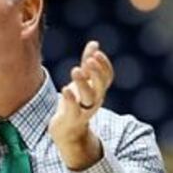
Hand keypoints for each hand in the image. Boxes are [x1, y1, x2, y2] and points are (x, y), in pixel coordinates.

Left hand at [48, 41, 113, 169]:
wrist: (67, 129)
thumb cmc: (76, 101)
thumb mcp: (82, 81)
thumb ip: (87, 64)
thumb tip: (94, 44)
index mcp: (98, 90)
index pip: (107, 76)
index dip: (104, 65)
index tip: (95, 53)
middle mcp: (95, 99)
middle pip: (101, 86)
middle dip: (97, 72)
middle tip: (88, 61)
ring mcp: (85, 110)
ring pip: (89, 97)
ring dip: (83, 83)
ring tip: (75, 70)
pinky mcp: (72, 118)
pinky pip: (74, 109)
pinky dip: (71, 99)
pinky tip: (65, 89)